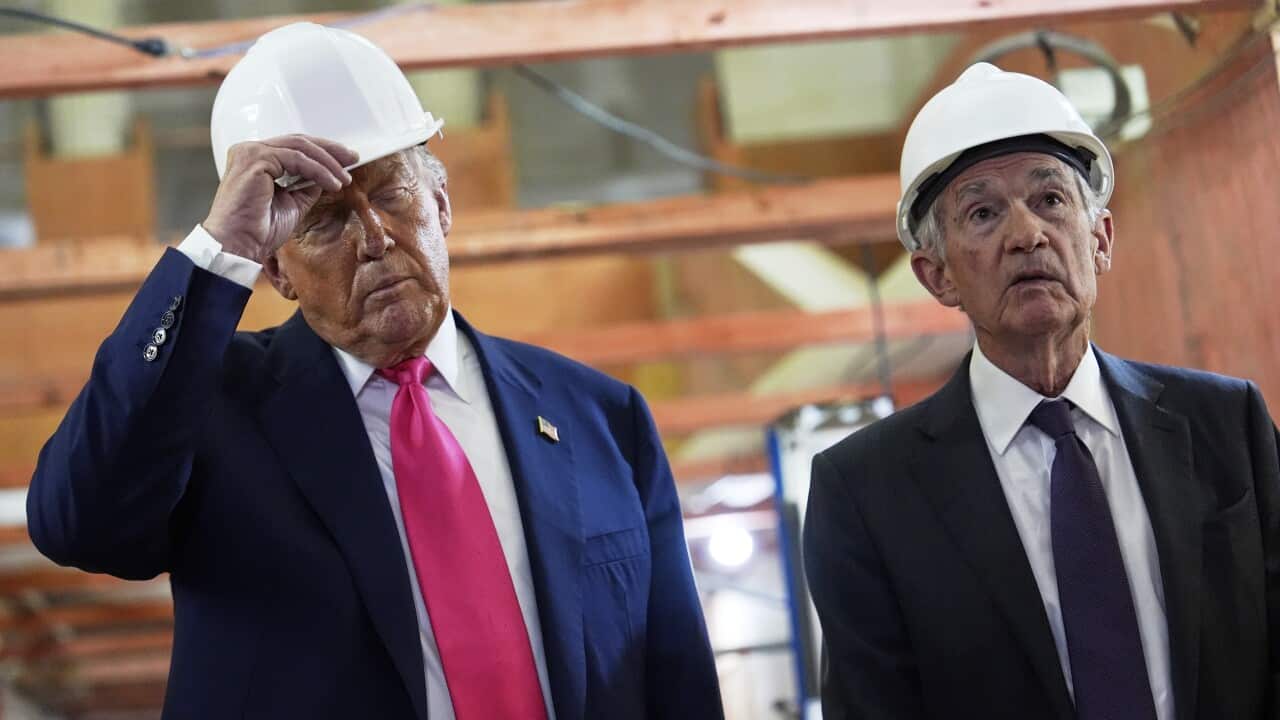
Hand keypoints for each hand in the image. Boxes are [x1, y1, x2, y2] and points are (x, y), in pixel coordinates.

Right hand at [202, 135, 357, 263]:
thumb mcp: (292, 204)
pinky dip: (319, 170)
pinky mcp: (255, 159)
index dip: (322, 152)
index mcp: (255, 160)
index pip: (293, 147)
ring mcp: (251, 152)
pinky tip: (333, 183)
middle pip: (298, 141)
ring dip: (328, 163)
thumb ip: (306, 187)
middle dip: (330, 150)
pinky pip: (297, 159)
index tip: (345, 161)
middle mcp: (249, 151)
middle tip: (352, 158)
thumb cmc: (258, 231)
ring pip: (300, 148)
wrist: (238, 245)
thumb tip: (325, 178)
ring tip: (344, 179)